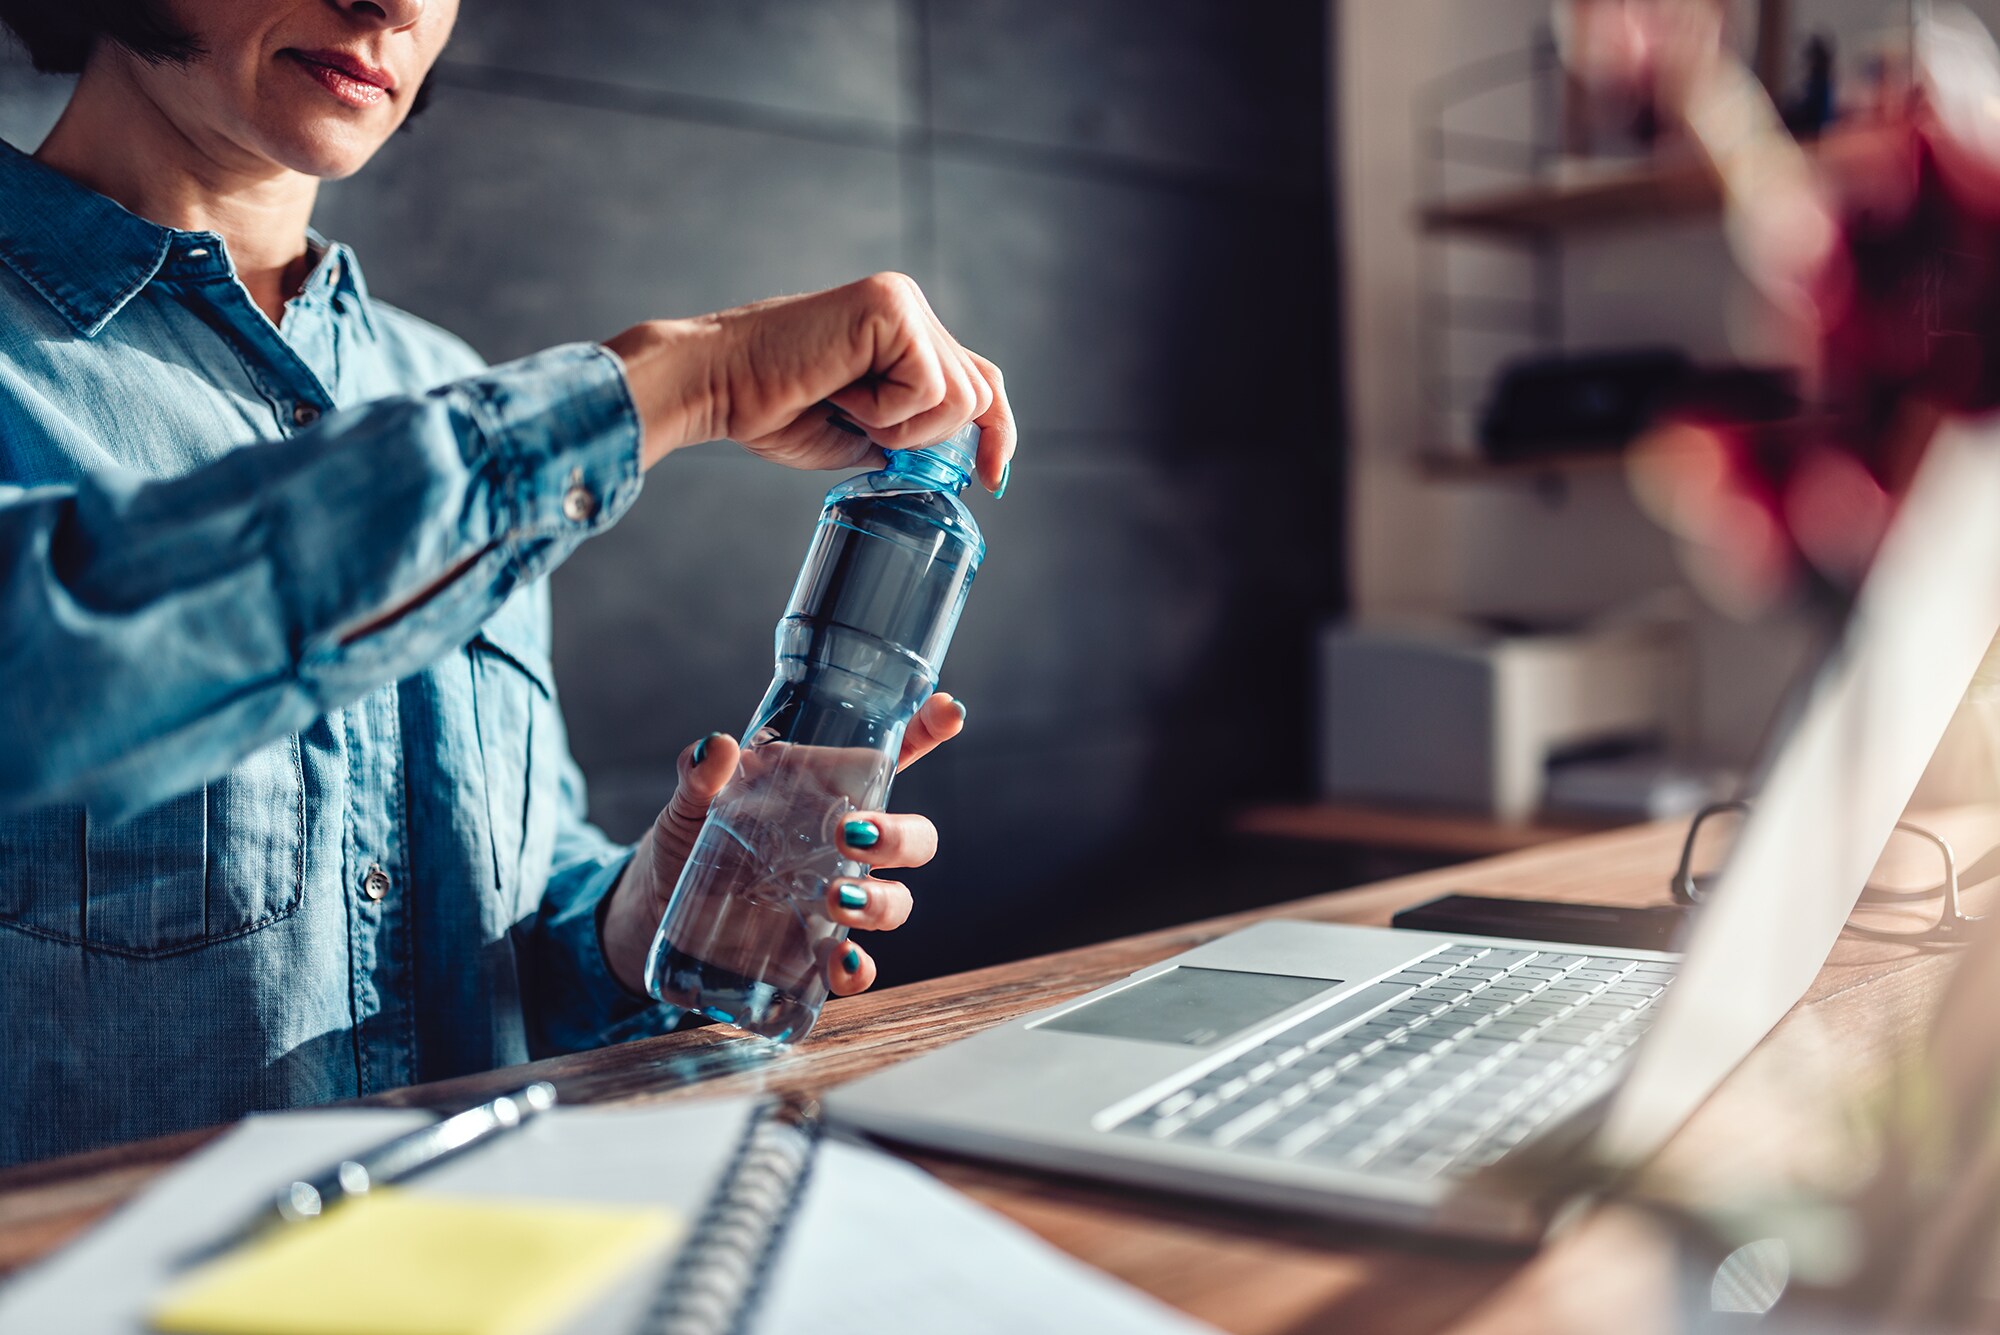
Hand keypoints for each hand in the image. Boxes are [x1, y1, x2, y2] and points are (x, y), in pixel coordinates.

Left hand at [599, 692, 967, 998]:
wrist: (652, 909)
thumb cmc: (687, 839)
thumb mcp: (690, 803)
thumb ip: (700, 776)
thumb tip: (716, 747)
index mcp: (827, 794)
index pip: (894, 757)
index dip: (929, 731)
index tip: (949, 710)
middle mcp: (845, 848)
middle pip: (913, 839)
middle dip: (900, 837)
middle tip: (852, 834)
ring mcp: (836, 902)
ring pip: (897, 902)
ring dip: (882, 902)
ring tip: (835, 900)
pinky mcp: (813, 955)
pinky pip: (856, 968)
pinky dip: (858, 971)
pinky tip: (843, 964)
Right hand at [602, 273, 1015, 492]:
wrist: (716, 386)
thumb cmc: (770, 408)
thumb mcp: (858, 436)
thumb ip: (907, 437)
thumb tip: (952, 461)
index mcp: (905, 335)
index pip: (981, 381)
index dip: (997, 432)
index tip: (994, 480)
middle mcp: (909, 309)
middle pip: (978, 394)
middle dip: (928, 439)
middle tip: (863, 428)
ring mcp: (902, 303)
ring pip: (959, 396)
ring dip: (901, 427)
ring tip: (846, 406)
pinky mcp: (890, 306)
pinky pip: (927, 386)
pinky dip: (885, 411)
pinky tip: (841, 391)